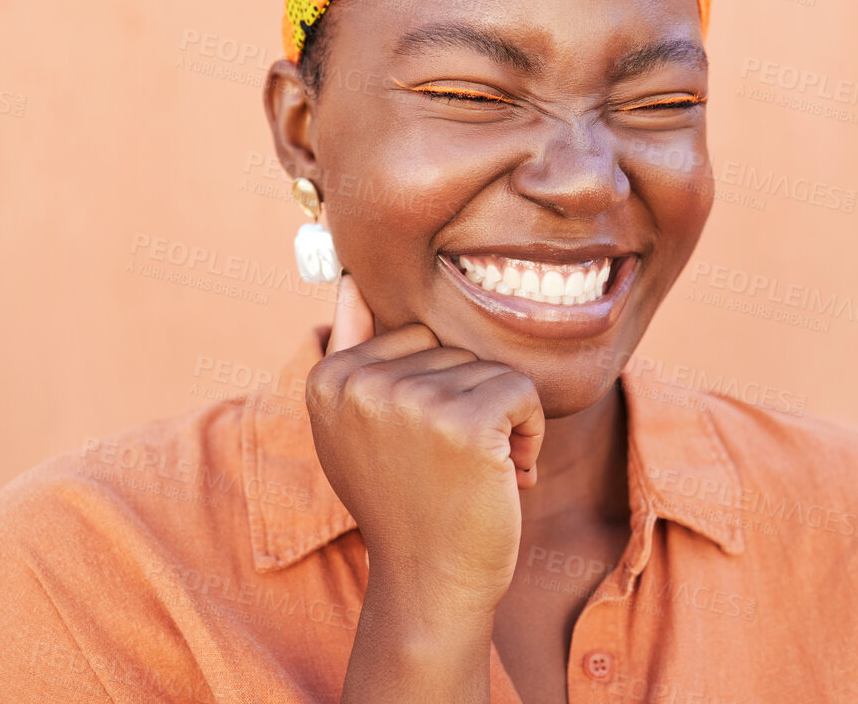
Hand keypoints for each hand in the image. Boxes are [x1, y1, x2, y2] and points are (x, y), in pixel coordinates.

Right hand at [306, 275, 542, 701]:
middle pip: (452, 346)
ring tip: (475, 473)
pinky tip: (505, 475)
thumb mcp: (356, 428)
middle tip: (451, 463)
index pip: (411, 333)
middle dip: (469, 401)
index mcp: (328, 378)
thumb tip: (351, 274)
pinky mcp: (464, 420)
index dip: (434, 389)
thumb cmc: (406, 502)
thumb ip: (354, 350)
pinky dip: (529, 431)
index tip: (418, 446)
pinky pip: (522, 389)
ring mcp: (411, 400)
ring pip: (490, 368)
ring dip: (501, 421)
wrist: (431, 582)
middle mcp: (361, 384)